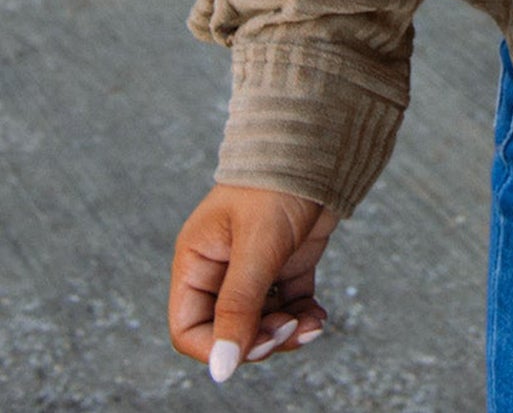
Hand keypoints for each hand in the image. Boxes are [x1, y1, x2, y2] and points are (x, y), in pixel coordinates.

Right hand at [169, 182, 338, 380]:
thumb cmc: (278, 184)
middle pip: (229, 332)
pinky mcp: (287, 263)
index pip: (190, 329)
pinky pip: (289, 307)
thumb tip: (221, 371)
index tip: (255, 344)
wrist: (321, 142)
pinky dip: (303, 317)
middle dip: (258, 340)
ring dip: (285, 333)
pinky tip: (317, 317)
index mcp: (198, 261)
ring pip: (262, 324)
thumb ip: (237, 308)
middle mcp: (221, 269)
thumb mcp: (256, 247)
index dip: (217, 348)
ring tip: (309, 323)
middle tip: (286, 329)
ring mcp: (255, 267)